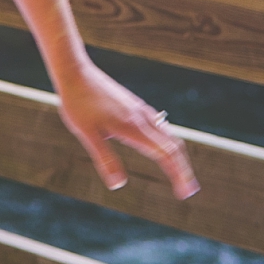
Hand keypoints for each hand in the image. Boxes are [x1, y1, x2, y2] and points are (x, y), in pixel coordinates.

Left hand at [56, 57, 198, 200]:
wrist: (75, 70)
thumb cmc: (78, 102)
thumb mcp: (87, 134)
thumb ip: (105, 158)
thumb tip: (118, 185)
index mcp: (134, 127)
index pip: (166, 154)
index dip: (178, 174)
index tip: (186, 192)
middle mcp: (142, 118)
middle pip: (173, 145)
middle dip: (182, 168)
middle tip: (188, 190)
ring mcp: (139, 109)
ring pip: (167, 134)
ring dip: (175, 154)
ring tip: (178, 171)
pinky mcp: (133, 104)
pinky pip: (158, 125)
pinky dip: (166, 140)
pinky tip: (159, 144)